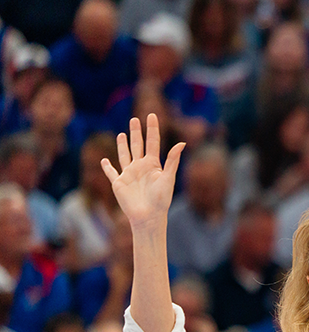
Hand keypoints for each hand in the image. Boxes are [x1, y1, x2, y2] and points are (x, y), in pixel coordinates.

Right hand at [100, 114, 184, 229]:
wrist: (148, 216)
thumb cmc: (161, 199)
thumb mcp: (168, 178)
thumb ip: (172, 160)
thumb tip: (182, 144)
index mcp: (153, 164)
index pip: (152, 142)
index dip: (152, 128)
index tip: (152, 115)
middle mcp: (140, 167)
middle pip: (137, 145)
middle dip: (136, 132)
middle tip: (134, 119)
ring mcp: (129, 174)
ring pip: (124, 155)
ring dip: (123, 145)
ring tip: (121, 134)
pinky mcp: (118, 183)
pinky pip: (111, 172)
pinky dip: (107, 166)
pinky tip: (104, 160)